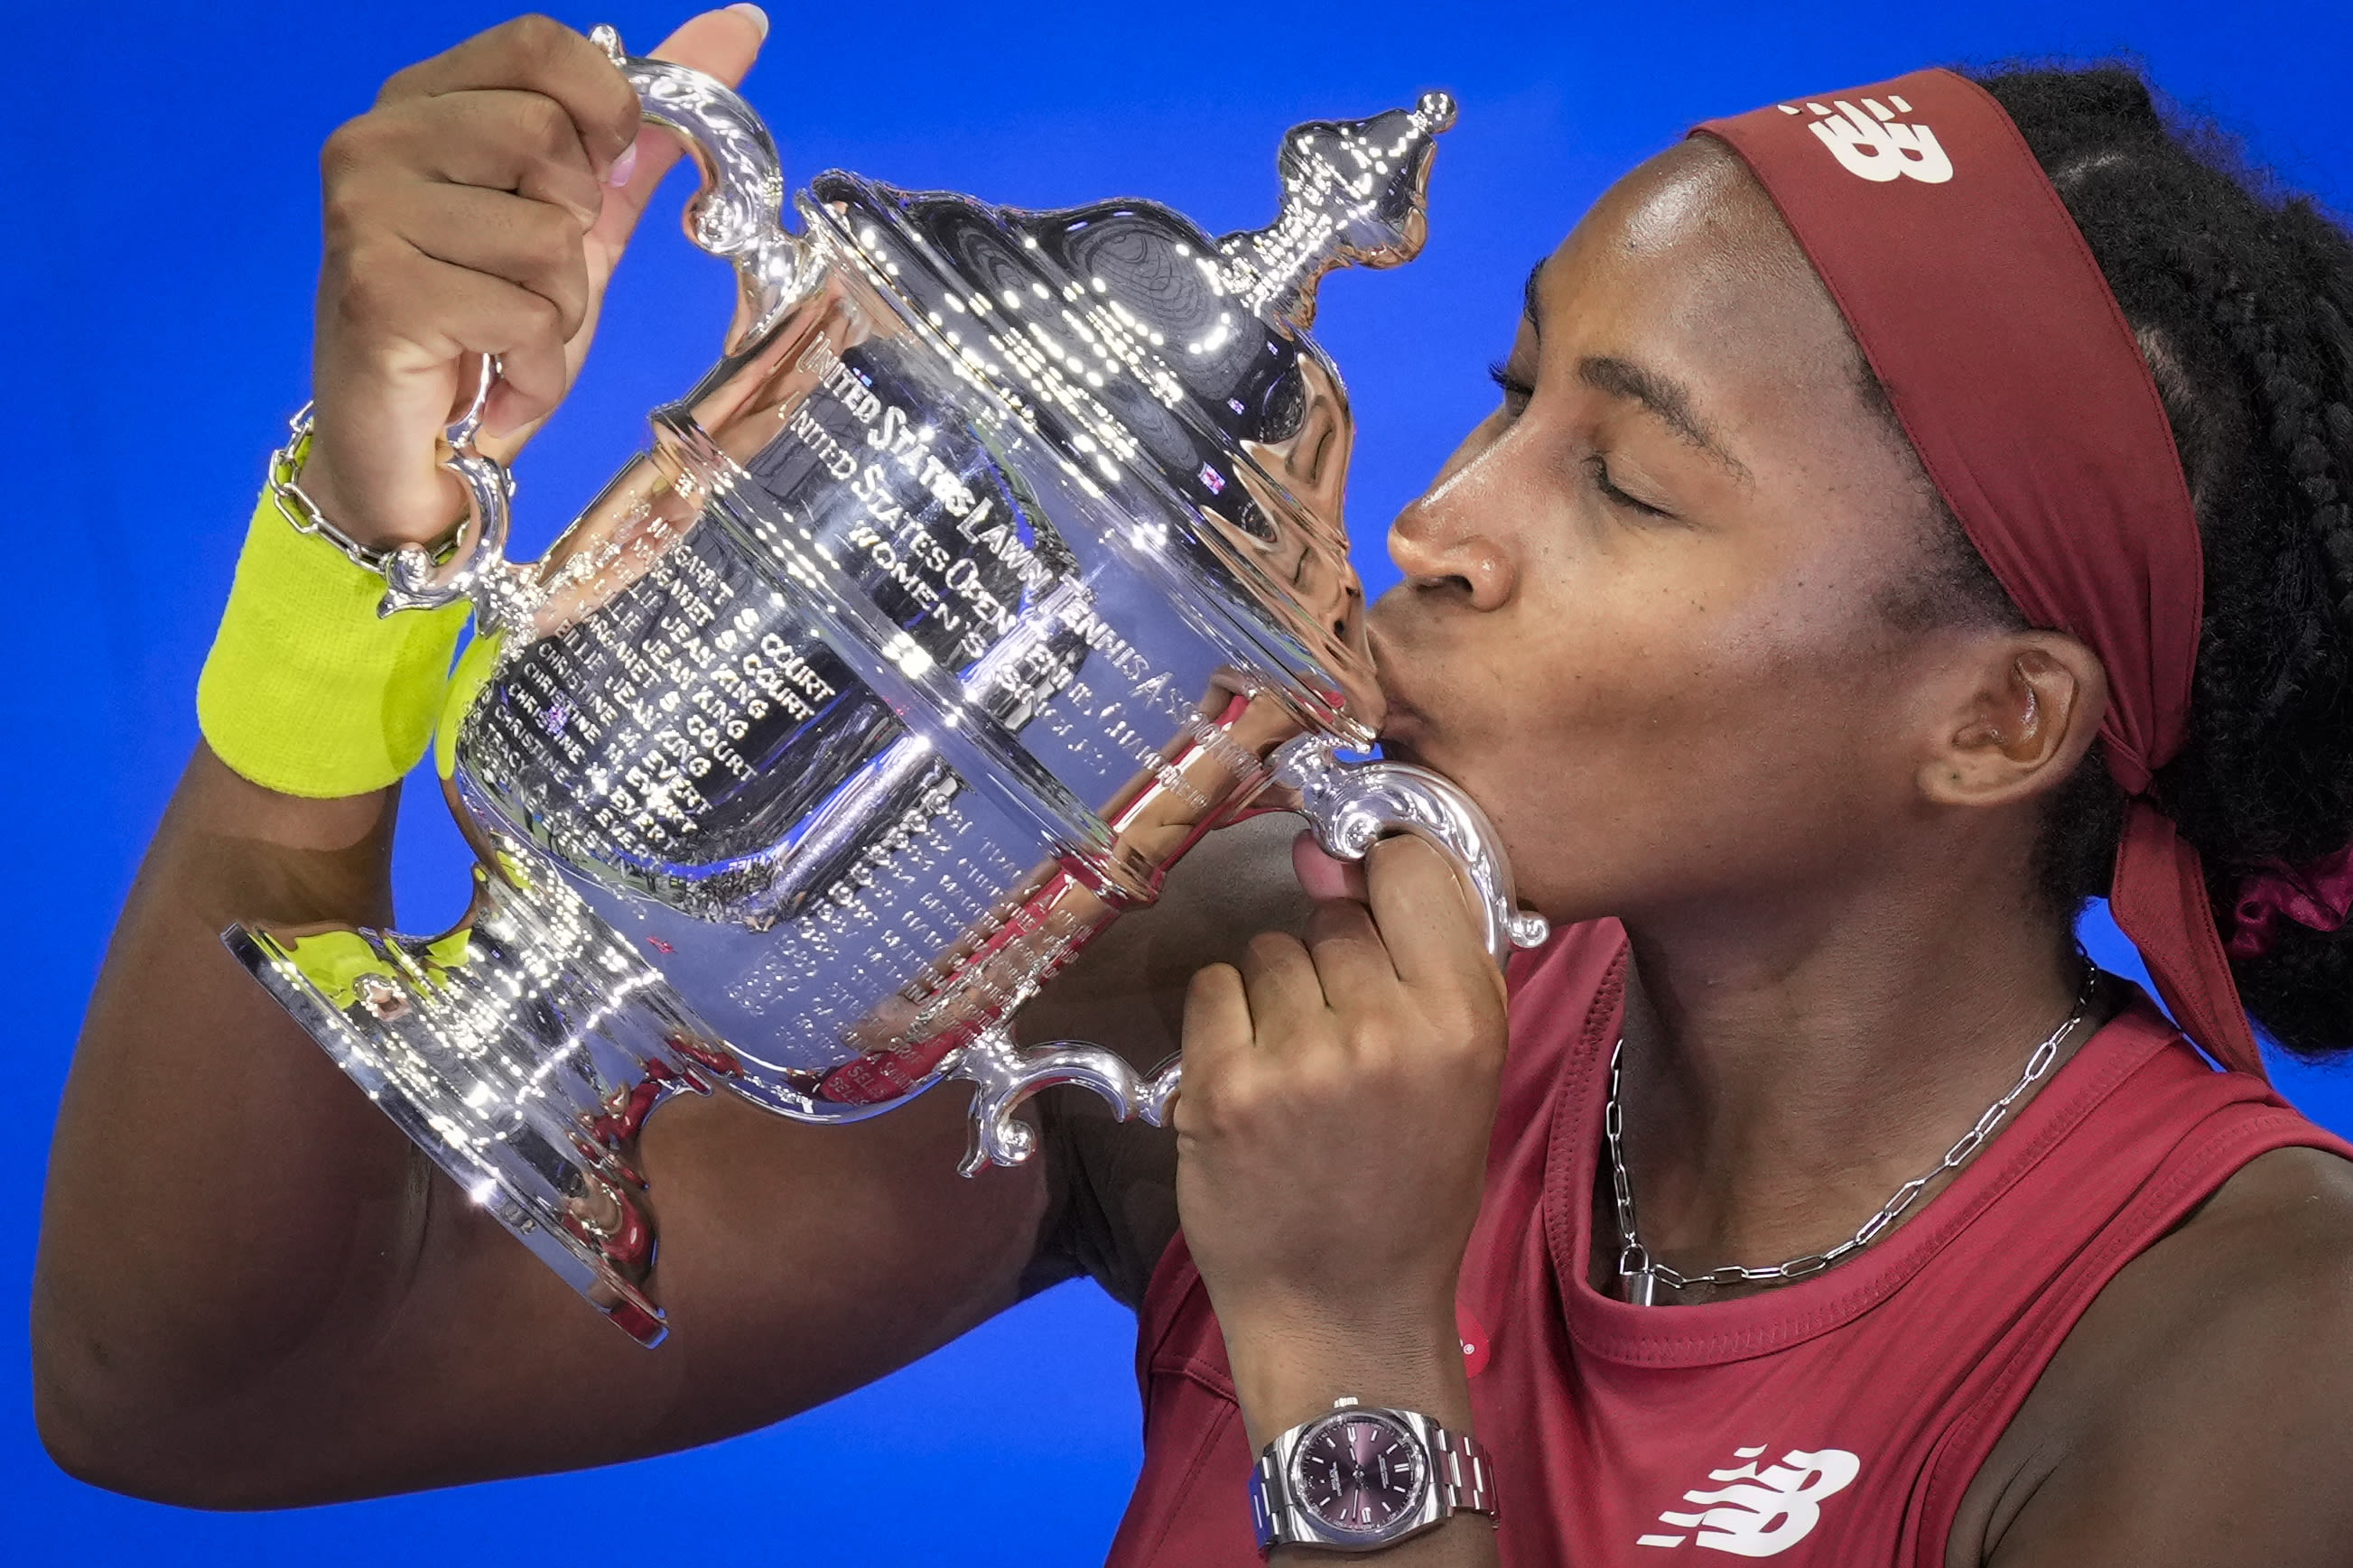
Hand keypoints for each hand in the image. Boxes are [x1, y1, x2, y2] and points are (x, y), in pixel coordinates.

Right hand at [300, 9, 768, 547]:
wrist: (416, 455)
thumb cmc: (488, 334)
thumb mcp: (582, 223)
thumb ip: (643, 132)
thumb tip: (738, 27)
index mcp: (423, 102)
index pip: (541, 45)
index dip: (601, 113)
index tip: (591, 179)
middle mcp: (377, 139)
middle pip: (549, 139)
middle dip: (574, 232)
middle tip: (525, 283)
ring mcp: (366, 210)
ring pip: (549, 236)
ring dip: (557, 309)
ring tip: (504, 337)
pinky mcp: (378, 290)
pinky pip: (528, 313)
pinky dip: (536, 367)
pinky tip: (494, 381)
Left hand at [1174, 832, 1508, 1446]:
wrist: (1344, 1311)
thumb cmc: (1411, 1194)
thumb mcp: (1468, 1078)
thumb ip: (1437, 968)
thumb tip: (1361, 857)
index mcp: (1462, 1023)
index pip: (1416, 871)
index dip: (1386, 878)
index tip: (1372, 902)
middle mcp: (1383, 1029)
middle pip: (1334, 921)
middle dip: (1329, 967)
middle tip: (1338, 1046)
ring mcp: (1298, 1057)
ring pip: (1269, 949)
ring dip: (1272, 997)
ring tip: (1295, 1074)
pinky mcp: (1222, 1083)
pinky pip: (1214, 988)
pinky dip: (1222, 1024)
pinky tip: (1250, 1082)